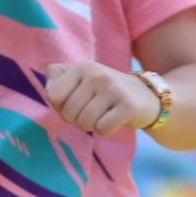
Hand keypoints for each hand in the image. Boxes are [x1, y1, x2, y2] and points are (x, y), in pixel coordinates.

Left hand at [44, 60, 160, 135]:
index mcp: (82, 66)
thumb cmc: (105, 91)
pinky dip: (106, 130)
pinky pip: (102, 129)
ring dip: (92, 126)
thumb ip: (57, 78)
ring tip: (104, 114)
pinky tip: (115, 119)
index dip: (62, 106)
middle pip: (68, 114)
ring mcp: (113, 89)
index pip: (53, 96)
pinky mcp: (127, 106)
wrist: (146, 96)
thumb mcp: (82, 77)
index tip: (77, 102)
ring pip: (84, 124)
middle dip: (77, 119)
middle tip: (93, 110)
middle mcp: (96, 74)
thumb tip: (49, 91)